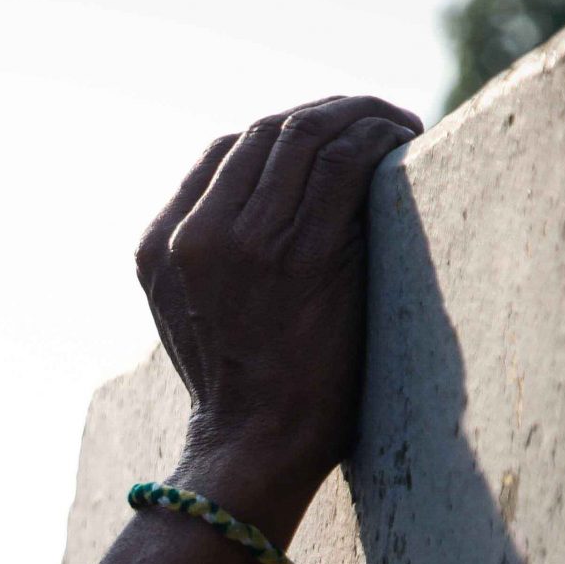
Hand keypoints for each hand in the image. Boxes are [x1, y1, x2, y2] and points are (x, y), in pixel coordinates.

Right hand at [136, 94, 423, 535]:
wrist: (254, 450)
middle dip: (327, 113)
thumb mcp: (191, 318)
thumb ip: (208, 258)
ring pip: (307, 135)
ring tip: (398, 124)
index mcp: (161, 246)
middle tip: (375, 118)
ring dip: (361, 114)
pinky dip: (379, 138)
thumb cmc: (241, 394)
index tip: (328, 134)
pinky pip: (345, 162)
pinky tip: (404, 142)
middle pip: (267, 132)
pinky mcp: (300, 253)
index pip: (224, 150)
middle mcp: (196, 234)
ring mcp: (247, 241)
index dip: (282, 129)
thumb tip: (270, 204)